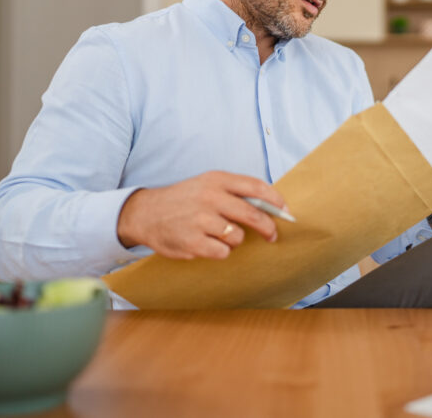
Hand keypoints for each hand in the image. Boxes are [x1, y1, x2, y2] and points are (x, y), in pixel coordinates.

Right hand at [116, 171, 287, 259]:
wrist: (146, 213)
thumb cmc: (184, 199)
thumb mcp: (207, 184)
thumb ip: (235, 191)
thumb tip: (270, 205)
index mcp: (216, 180)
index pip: (256, 187)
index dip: (276, 200)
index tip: (286, 211)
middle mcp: (210, 197)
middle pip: (253, 215)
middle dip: (268, 228)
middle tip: (272, 235)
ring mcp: (200, 220)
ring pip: (238, 236)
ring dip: (235, 240)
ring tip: (220, 235)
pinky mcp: (192, 242)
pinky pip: (223, 252)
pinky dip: (221, 251)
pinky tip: (209, 245)